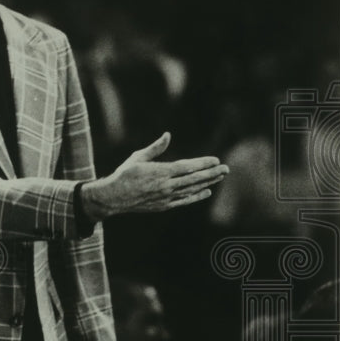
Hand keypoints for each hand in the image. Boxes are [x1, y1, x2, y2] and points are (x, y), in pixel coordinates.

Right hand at [80, 132, 227, 220]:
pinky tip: (207, 191)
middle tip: (226, 169)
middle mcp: (165, 185)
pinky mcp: (164, 205)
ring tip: (220, 177)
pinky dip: (197, 196)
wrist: (113, 198)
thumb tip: (168, 135)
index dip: (203, 164)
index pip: (187, 167)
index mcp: (159, 172)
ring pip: (192, 189)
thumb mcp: (137, 157)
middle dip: (212, 173)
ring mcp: (166, 197)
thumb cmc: (124, 174)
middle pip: (194, 179)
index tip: (215, 160)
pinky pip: (185, 200)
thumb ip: (155, 148)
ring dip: (208, 182)